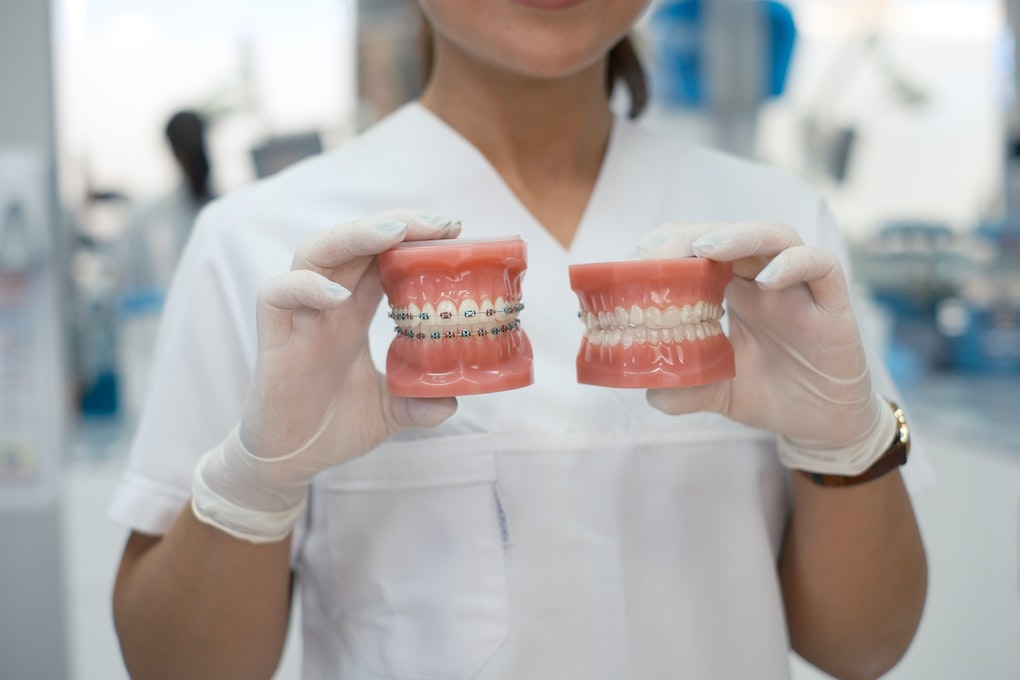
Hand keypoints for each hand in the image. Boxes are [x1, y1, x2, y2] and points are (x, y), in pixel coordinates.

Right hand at [193, 210, 461, 541]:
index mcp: (354, 312)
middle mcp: (327, 304)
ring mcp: (299, 317)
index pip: (382, 256)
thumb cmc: (334, 426)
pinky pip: (276, 296)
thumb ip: (421, 403)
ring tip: (395, 232)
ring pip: (315, 253)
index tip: (455, 232)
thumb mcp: (390, 411)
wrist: (291, 462)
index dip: (414, 238)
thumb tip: (455, 399)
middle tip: (443, 224)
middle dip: (397, 224)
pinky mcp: (272, 339)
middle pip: (355, 242)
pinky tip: (337, 296)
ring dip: (355, 236)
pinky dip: (304, 287)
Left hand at [632, 221, 894, 475]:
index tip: (634, 265)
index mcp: (730, 291)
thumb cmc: (768, 393)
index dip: (666, 249)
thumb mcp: (717, 392)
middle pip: (728, 235)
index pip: (697, 251)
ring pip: (775, 236)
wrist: (819, 423)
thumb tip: (649, 392)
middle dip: (690, 238)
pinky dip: (794, 263)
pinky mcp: (833, 304)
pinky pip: (821, 265)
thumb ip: (684, 390)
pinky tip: (767, 280)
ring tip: (705, 248)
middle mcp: (763, 280)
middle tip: (657, 255)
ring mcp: (799, 287)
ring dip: (738, 236)